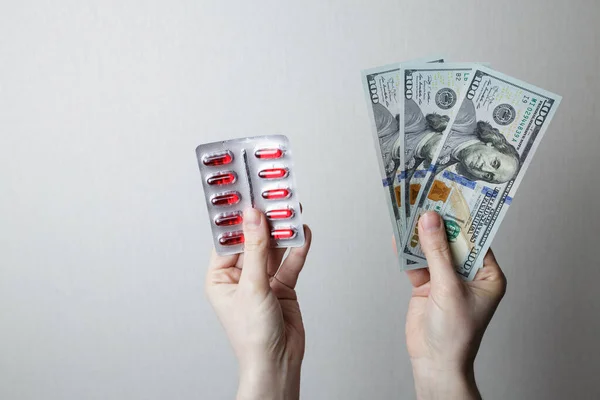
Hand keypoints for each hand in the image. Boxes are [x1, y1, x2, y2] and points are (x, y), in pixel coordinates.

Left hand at [206, 208, 311, 399]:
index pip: (229, 239)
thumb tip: (253, 217)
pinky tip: (303, 233)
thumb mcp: (252, 286)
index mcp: (221, 276)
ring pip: (274, 249)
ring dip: (283, 232)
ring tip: (292, 210)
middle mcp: (241, 276)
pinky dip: (298, 248)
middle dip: (265, 221)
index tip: (247, 196)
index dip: (239, 218)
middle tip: (274, 197)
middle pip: (254, 241)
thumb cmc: (252, 336)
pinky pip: (290, 262)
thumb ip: (255, 249)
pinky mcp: (283, 286)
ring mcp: (263, 280)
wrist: (278, 362)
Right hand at [405, 211, 506, 399]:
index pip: (475, 239)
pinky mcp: (427, 285)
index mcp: (487, 275)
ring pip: (432, 250)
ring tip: (409, 212)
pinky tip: (399, 237)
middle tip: (426, 199)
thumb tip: (430, 221)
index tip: (450, 198)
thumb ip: (437, 253)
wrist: (434, 362)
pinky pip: (417, 262)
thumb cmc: (456, 334)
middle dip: (437, 224)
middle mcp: (467, 275)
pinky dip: (408, 252)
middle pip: (451, 241)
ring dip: (420, 236)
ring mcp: (446, 279)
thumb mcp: (448, 288)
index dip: (462, 219)